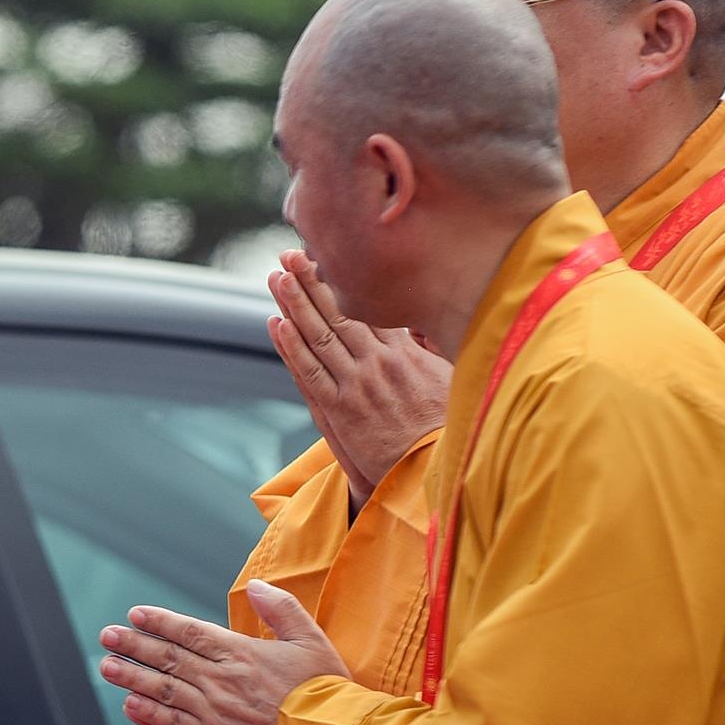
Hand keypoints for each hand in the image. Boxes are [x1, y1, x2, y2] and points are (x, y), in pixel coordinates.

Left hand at [98, 581, 349, 724]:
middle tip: (108, 636)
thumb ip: (282, 609)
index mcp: (243, 655)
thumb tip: (257, 586)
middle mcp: (222, 683)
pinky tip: (131, 706)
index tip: (136, 615)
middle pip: (169, 659)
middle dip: (134, 645)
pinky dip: (150, 716)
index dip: (160, 622)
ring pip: (164, 691)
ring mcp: (216, 715)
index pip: (190, 632)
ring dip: (132, 677)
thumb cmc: (327, 694)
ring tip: (107, 667)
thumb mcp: (312, 640)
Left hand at [267, 251, 449, 509]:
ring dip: (295, 304)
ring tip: (277, 277)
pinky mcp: (340, 410)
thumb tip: (421, 319)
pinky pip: (309, 372)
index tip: (325, 256)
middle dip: (312, 281)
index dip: (342, 281)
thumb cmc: (443, 427)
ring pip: (319, 336)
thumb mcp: (448, 378)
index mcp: (405, 352)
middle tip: (290, 254)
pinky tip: (276, 323)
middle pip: (339, 312)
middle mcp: (378, 362)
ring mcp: (356, 384)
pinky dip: (291, 347)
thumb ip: (430, 348)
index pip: (368, 306)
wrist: (432, 471)